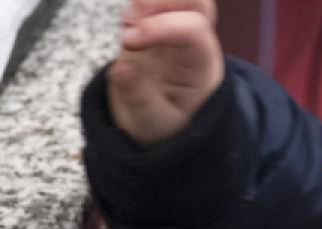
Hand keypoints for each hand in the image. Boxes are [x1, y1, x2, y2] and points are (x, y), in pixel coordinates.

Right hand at [108, 0, 225, 146]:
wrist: (160, 123)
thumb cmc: (163, 122)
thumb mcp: (151, 122)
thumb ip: (139, 98)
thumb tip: (120, 68)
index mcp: (200, 65)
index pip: (192, 30)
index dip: (161, 27)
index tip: (127, 40)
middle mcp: (194, 41)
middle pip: (196, 2)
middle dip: (164, 1)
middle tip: (130, 17)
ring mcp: (177, 29)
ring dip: (151, 1)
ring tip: (126, 20)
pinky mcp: (159, 25)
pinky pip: (156, 4)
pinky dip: (140, 4)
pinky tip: (126, 21)